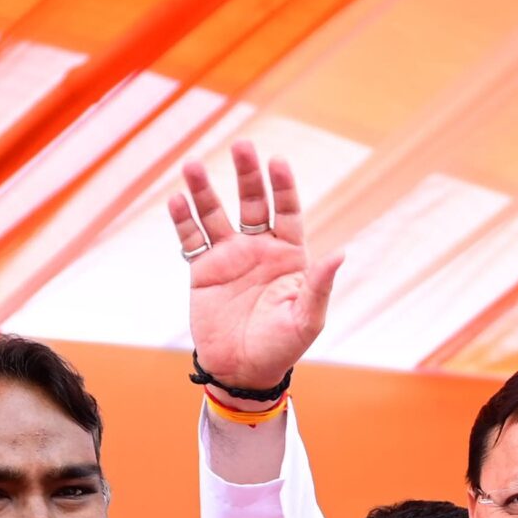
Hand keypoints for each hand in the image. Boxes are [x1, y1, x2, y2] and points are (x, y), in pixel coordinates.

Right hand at [169, 139, 344, 391]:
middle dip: (247, 175)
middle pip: (252, 202)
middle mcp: (259, 249)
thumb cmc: (282, 348)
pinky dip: (183, 220)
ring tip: (192, 165)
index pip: (287, 211)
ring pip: (215, 214)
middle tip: (241, 146)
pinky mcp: (203, 271)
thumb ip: (319, 285)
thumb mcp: (307, 319)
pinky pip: (191, 239)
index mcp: (289, 257)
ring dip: (204, 190)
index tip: (277, 162)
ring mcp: (229, 257)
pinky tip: (176, 200)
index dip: (283, 187)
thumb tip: (341, 254)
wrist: (244, 372)